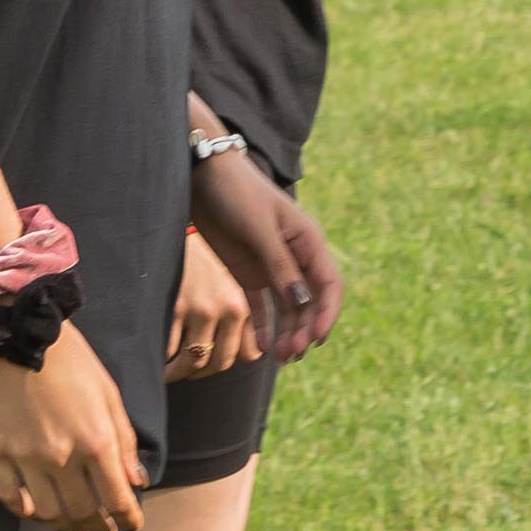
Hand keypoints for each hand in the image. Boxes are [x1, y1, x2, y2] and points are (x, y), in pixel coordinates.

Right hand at [0, 322, 147, 530]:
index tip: (132, 528)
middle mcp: (61, 456)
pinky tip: (37, 512)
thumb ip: (124, 441)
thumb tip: (137, 480)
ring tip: (73, 529)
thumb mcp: (110, 395)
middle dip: (98, 529)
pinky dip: (26, 512)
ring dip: (64, 527)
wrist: (18, 335)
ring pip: (47, 513)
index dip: (128, 519)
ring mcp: (24, 457)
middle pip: (82, 512)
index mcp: (96, 440)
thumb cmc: (72, 363)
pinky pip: (10, 497)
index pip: (118, 497)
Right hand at [170, 227, 257, 379]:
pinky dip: (162, 359)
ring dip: (178, 373)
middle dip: (201, 373)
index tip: (212, 362)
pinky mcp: (176, 305)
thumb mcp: (227, 279)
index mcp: (245, 302)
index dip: (229, 360)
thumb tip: (245, 353)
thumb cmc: (201, 255)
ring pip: (195, 362)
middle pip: (221, 363)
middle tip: (184, 370)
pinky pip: (169, 349)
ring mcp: (203, 307)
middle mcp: (230, 307)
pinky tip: (155, 355)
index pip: (248, 353)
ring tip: (167, 370)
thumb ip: (236, 312)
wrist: (178, 220)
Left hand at [191, 141, 342, 359]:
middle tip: (290, 354)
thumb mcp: (259, 229)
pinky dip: (264, 325)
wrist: (202, 174)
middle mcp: (295, 256)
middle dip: (304, 329)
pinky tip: (261, 346)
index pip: (329, 285)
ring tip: (279, 356)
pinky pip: (262, 305)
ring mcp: (272, 266)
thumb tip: (302, 303)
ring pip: (288, 307)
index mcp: (308, 241)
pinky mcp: (248, 271)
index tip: (315, 338)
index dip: (326, 313)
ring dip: (287, 331)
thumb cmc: (236, 192)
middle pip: (310, 301)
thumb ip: (280, 266)